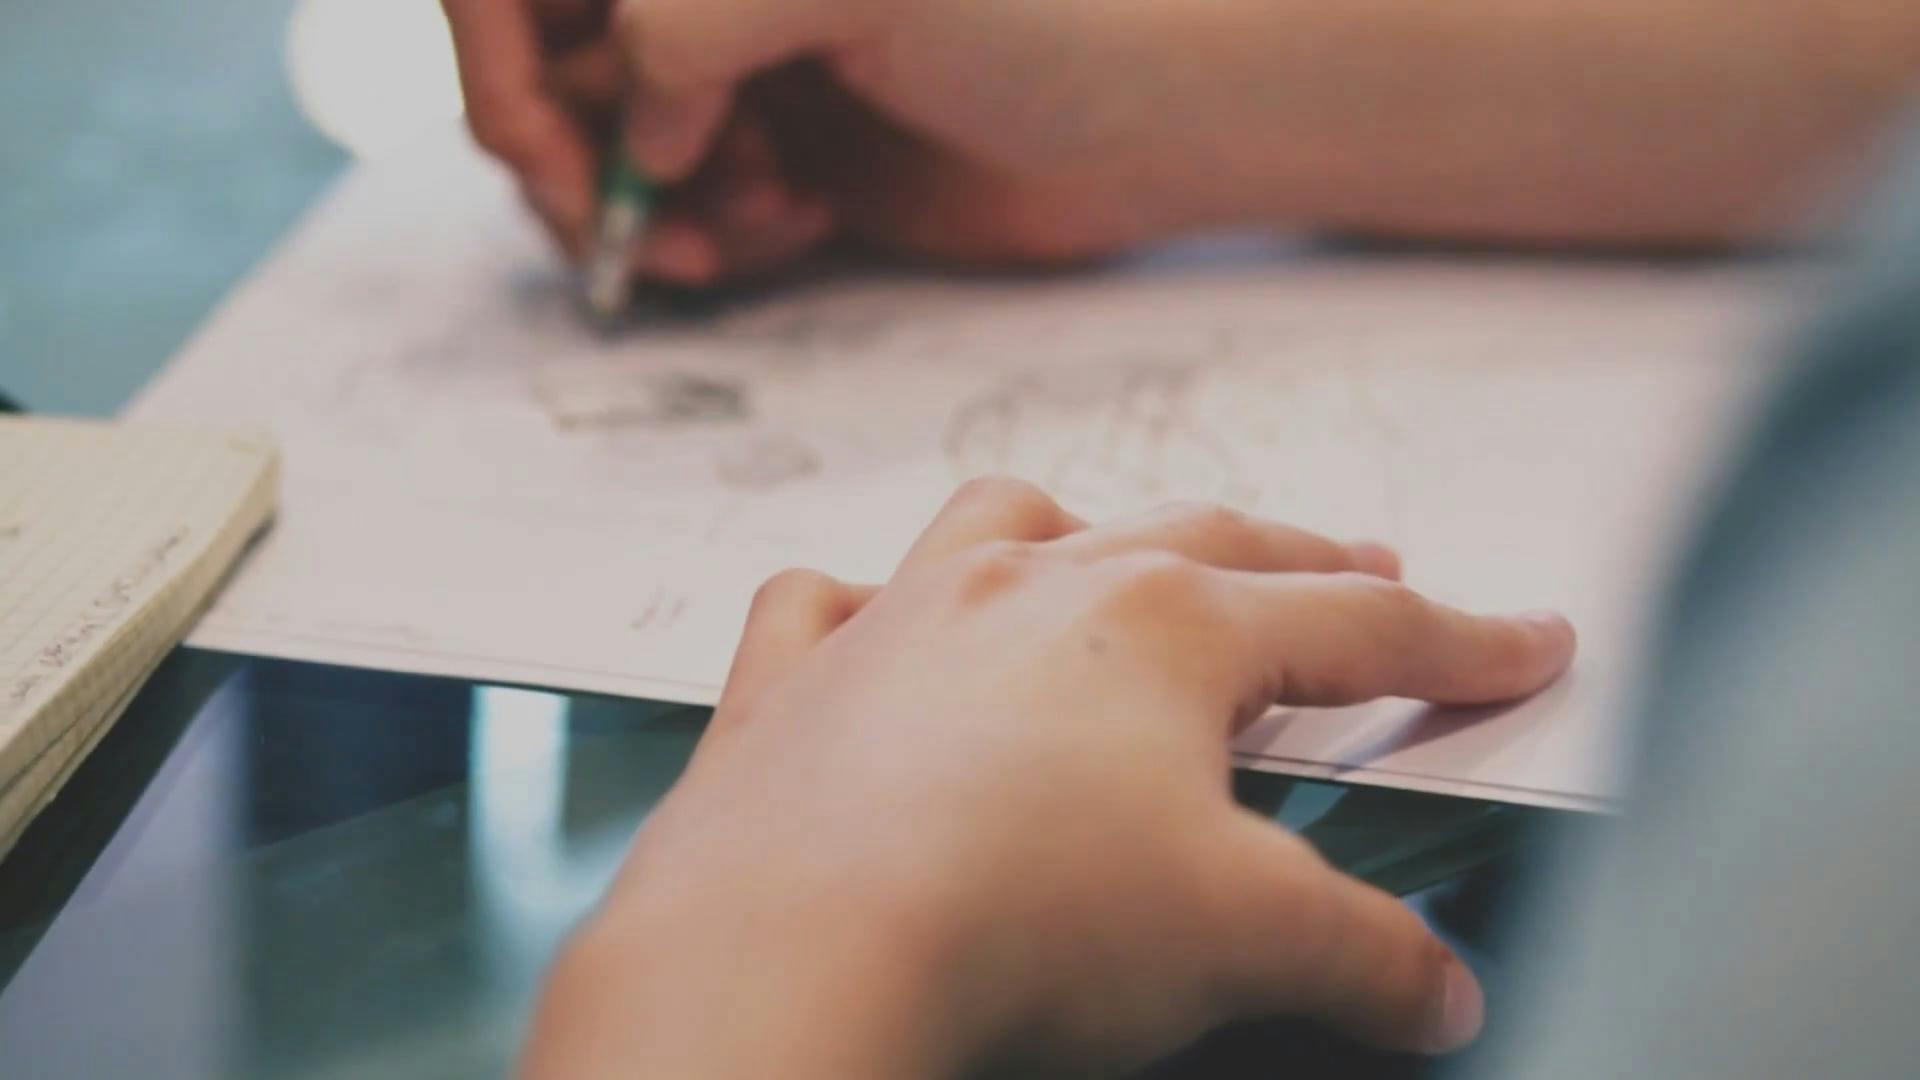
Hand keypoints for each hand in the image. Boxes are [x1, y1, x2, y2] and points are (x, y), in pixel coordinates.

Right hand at [445, 0, 1299, 284]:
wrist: (1147, 120)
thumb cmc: (1041, 20)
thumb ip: (690, 25)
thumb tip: (626, 125)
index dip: (502, 64)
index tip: (554, 152)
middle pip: (543, 65)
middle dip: (582, 158)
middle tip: (654, 229)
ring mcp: (732, 65)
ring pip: (601, 148)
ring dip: (654, 205)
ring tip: (771, 212)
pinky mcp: (770, 147)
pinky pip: (675, 208)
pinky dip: (705, 237)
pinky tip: (796, 225)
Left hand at [521, 478, 1576, 1076]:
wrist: (794, 949)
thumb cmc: (1016, 917)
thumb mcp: (1244, 941)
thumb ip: (1365, 957)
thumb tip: (1438, 991)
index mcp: (1166, 628)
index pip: (1361, 627)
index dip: (1462, 642)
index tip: (1523, 640)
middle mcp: (1034, 589)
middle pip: (1206, 543)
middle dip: (1303, 559)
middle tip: (1367, 568)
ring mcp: (904, 620)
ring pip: (1014, 526)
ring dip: (1087, 530)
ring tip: (1124, 548)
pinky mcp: (795, 684)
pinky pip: (824, 605)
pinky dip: (857, 604)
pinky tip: (872, 617)